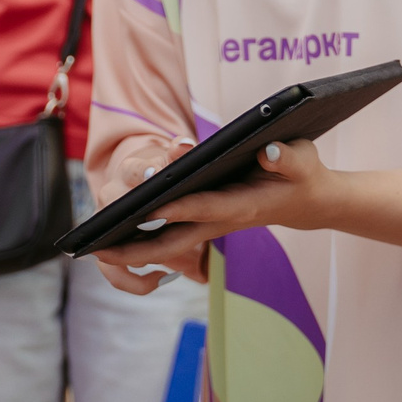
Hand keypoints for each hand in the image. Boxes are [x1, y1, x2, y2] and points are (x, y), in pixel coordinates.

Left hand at [93, 138, 338, 294]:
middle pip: (174, 242)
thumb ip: (287, 158)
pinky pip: (169, 237)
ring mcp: (210, 225)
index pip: (204, 207)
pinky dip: (142, 240)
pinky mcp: (205, 222)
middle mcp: (220, 220)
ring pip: (166, 245)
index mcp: (242, 206)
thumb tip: (268, 152)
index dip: (178, 208)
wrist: (309, 202)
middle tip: (97, 249)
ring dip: (131, 249)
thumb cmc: (303, 176)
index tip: (148, 209)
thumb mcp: (303, 160)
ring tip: (92, 248)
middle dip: (137, 248)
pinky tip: (113, 237)